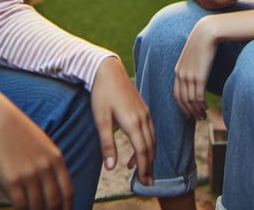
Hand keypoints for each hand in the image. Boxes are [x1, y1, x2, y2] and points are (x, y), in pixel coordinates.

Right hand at [0, 87, 72, 209]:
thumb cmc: (17, 133)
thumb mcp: (42, 144)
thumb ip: (49, 163)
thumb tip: (53, 184)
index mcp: (55, 157)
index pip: (67, 190)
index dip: (67, 206)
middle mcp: (45, 167)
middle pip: (54, 201)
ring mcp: (29, 174)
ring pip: (37, 206)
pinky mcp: (12, 180)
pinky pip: (21, 205)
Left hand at [90, 56, 155, 185]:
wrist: (109, 70)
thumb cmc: (102, 94)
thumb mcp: (101, 120)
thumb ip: (107, 144)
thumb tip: (110, 168)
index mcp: (133, 122)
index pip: (143, 151)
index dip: (145, 168)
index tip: (144, 182)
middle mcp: (142, 118)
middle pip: (151, 147)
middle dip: (150, 165)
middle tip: (148, 182)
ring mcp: (144, 112)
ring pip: (152, 138)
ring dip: (149, 156)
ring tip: (143, 171)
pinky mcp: (143, 108)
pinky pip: (149, 130)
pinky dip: (147, 144)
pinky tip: (137, 151)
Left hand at [173, 16, 216, 118]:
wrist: (206, 33)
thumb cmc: (202, 43)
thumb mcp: (192, 56)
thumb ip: (190, 66)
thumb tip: (195, 75)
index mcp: (178, 70)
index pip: (176, 94)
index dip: (181, 106)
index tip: (188, 113)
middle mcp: (181, 75)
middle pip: (182, 100)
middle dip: (189, 111)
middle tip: (196, 118)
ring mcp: (190, 76)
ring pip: (191, 100)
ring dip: (196, 110)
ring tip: (203, 115)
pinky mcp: (200, 76)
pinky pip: (198, 96)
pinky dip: (201, 105)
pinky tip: (206, 108)